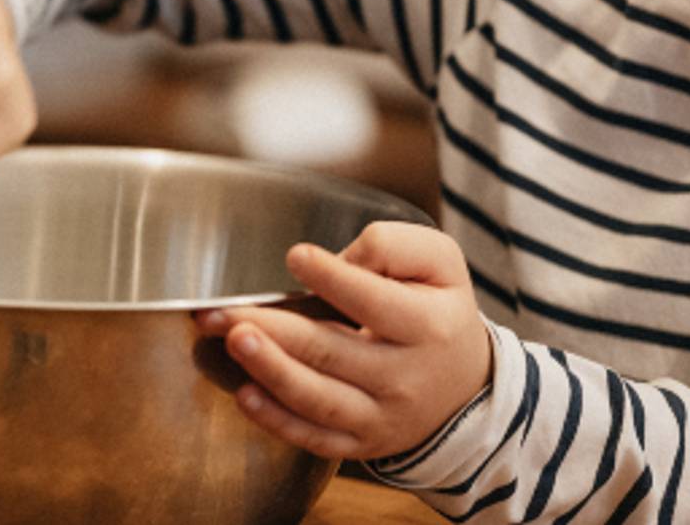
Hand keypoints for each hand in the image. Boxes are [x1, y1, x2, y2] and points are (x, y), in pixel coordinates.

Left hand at [196, 221, 492, 460]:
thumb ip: (394, 247)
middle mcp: (404, 378)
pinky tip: (245, 395)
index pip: (374, 302)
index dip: (334, 278)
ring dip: (270, 370)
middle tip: (224, 311)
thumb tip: (341, 259)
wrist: (465, 387)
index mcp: (427, 326)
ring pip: (318, 399)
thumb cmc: (439, 311)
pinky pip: (315, 438)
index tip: (295, 255)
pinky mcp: (359, 443)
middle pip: (331, 352)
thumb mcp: (440, 264)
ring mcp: (380, 417)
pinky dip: (277, 421)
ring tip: (231, 341)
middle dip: (274, 329)